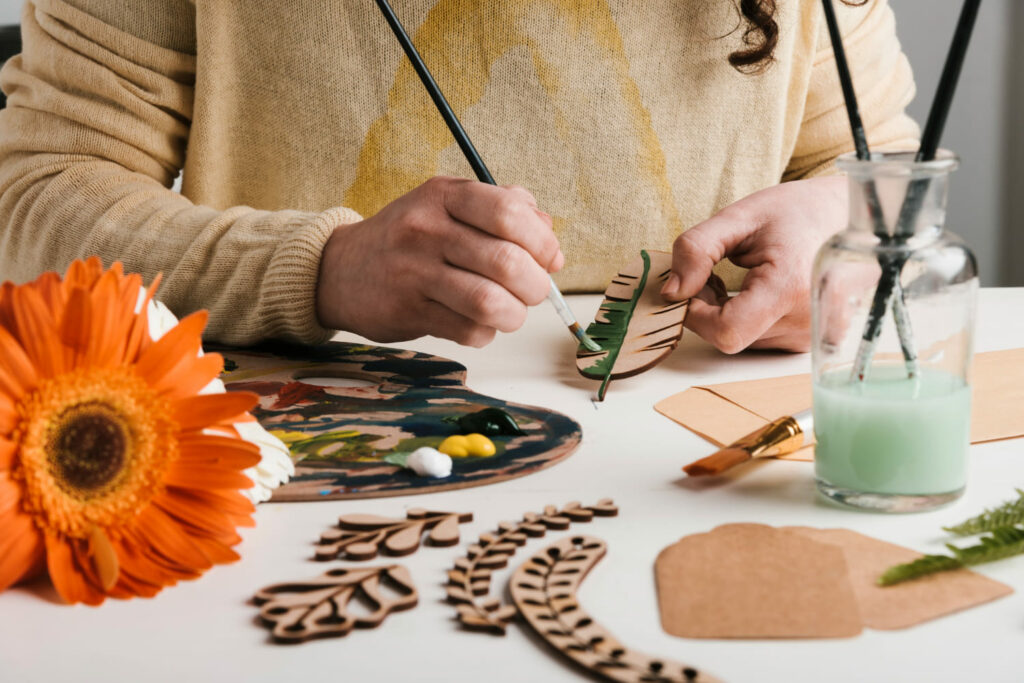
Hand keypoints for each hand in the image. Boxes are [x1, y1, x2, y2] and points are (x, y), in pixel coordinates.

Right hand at [316, 176, 562, 346]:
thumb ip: (503, 211)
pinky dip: (485, 333)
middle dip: (535, 285)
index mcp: (445, 195)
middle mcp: (427, 229)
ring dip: (514, 315)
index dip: (542, 241)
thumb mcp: (450, 206)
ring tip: (510, 312)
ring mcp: (415, 272)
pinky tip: (477, 323)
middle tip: (533, 292)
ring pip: (489, 302)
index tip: (549, 259)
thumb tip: (551, 242)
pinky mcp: (408, 310)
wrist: (341, 269)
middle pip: (506, 262)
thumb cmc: (409, 238)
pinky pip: (467, 330)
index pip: (509, 213)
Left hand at [661, 175, 846, 352]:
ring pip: (744, 340)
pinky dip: (749, 320)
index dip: (696, 314)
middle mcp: (807, 320)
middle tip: (714, 272)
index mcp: (790, 287)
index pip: (725, 331)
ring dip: (728, 314)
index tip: (692, 286)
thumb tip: (671, 291)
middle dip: (709, 308)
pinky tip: (758, 292)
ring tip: (743, 277)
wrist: (854, 214)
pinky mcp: (812, 341)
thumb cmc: (798, 211)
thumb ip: (697, 249)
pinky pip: (762, 340)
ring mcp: (813, 335)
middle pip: (731, 336)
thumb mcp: (740, 217)